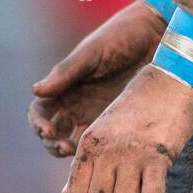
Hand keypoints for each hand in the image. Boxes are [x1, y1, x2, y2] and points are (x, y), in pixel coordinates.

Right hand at [28, 1, 165, 157]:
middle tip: (63, 148)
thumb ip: (65, 72)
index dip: (38, 124)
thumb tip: (36, 91)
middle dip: (52, 144)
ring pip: (73, 143)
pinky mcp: (116, 124)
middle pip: (52, 134)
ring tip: (77, 155)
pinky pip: (101, 144)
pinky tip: (101, 156)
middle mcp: (75, 105)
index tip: (48, 131)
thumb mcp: (92, 52)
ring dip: (70, 154)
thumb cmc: (121, 37)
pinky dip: (95, 154)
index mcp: (63, 87)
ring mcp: (95, 116)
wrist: (157, 36)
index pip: (40, 112)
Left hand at [61, 66, 192, 192]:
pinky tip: (158, 185)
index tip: (105, 188)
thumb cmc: (137, 111)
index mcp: (88, 144)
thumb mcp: (101, 131)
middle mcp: (106, 151)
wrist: (171, 80)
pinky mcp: (159, 158)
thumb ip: (84, 163)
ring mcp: (132, 155)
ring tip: (143, 183)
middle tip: (127, 186)